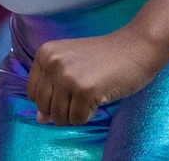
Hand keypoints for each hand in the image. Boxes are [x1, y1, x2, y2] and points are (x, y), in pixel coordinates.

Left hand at [27, 27, 166, 125]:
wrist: (135, 47)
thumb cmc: (104, 57)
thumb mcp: (70, 65)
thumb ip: (51, 88)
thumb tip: (40, 120)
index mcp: (45, 53)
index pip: (33, 93)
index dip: (50, 100)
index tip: (68, 91)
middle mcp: (52, 63)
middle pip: (44, 107)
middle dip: (62, 111)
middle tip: (81, 96)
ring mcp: (67, 76)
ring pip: (60, 116)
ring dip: (75, 114)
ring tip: (90, 96)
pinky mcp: (85, 90)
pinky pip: (78, 120)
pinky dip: (88, 116)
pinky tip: (98, 99)